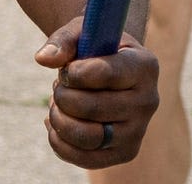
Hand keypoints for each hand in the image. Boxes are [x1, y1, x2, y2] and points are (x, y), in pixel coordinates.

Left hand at [35, 22, 158, 167]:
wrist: (110, 70)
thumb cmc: (95, 46)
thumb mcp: (83, 31)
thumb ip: (63, 40)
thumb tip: (43, 58)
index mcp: (144, 66)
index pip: (107, 74)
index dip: (76, 72)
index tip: (66, 69)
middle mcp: (148, 101)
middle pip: (93, 108)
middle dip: (63, 95)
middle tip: (59, 85)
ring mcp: (138, 131)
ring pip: (88, 137)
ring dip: (59, 119)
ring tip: (56, 103)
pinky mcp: (124, 152)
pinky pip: (85, 159)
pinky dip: (60, 142)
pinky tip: (55, 122)